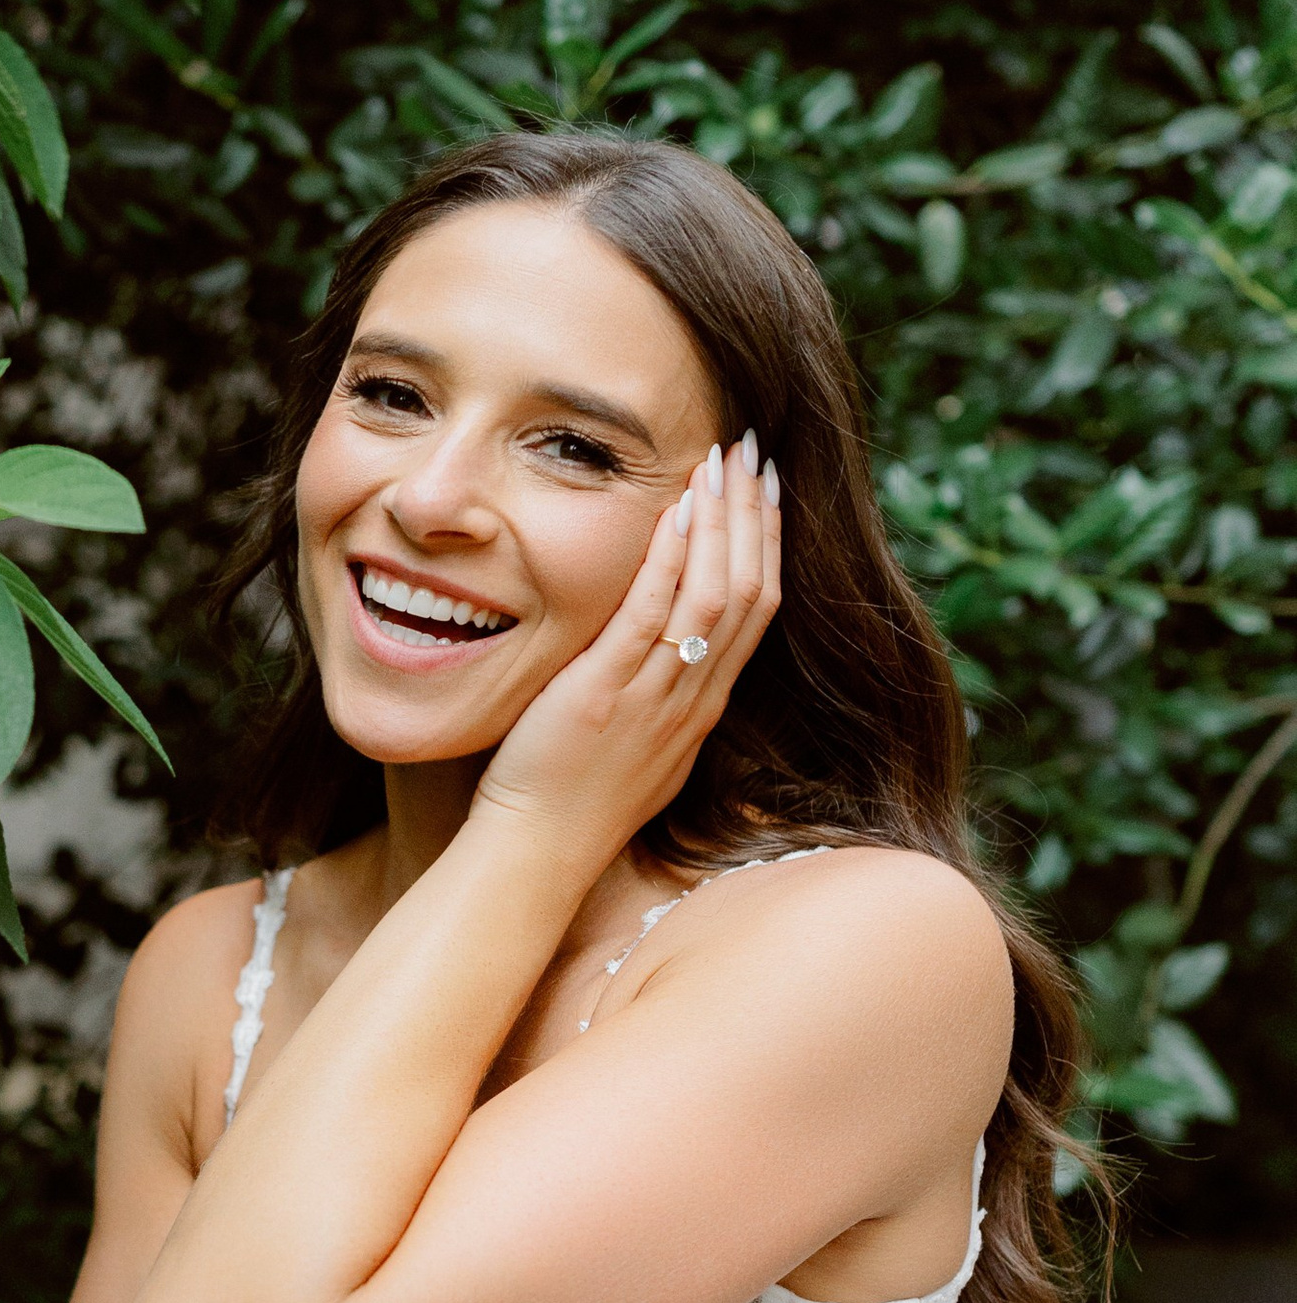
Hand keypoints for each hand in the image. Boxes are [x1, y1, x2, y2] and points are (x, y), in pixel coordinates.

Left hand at [470, 431, 781, 871]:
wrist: (538, 850)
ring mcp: (653, 697)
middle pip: (750, 593)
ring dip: (723, 521)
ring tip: (723, 459)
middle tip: (754, 452)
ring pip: (715, 598)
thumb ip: (654, 695)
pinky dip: (670, 559)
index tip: (763, 488)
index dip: (764, 543)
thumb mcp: (636, 745)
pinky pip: (650, 618)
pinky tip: (674, 511)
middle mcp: (692, 699)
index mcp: (700, 707)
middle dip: (755, 515)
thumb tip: (660, 653)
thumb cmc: (570, 800)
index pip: (755, 611)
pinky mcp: (605, 694)